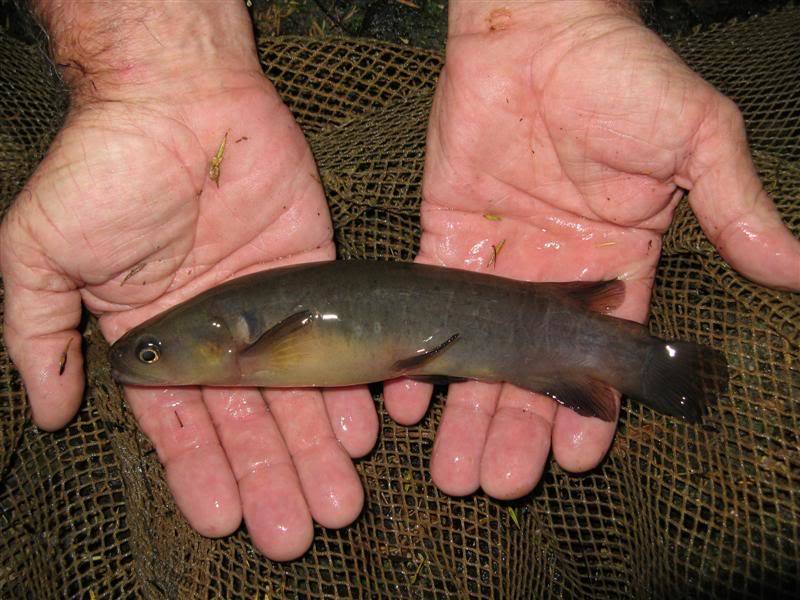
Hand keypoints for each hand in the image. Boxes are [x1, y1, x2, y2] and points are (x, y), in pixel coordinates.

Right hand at [0, 1, 376, 560]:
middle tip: (295, 531)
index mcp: (152, 338)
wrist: (175, 98)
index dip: (201, 472)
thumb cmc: (102, 170)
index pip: (180, 424)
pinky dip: (348, 385)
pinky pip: (334, 339)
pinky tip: (359, 432)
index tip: (226, 518)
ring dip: (315, 448)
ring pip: (295, 393)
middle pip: (247, 422)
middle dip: (269, 476)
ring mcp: (267, 306)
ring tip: (337, 501)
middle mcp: (215, 333)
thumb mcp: (41, 254)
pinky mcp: (314, 272)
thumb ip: (39, 335)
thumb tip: (45, 411)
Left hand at [385, 1, 799, 498]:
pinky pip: (430, 304)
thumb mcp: (696, 141)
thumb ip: (733, 210)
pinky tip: (405, 400)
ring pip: (478, 352)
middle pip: (534, 372)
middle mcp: (553, 274)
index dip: (589, 410)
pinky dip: (416, 351)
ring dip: (465, 412)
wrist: (538, 29)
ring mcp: (497, 259)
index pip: (604, 357)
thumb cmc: (621, 78)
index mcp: (616, 263)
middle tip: (498, 485)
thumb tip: (798, 268)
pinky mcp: (447, 234)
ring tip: (451, 471)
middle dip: (517, 430)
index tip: (574, 459)